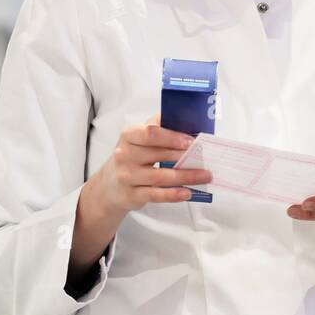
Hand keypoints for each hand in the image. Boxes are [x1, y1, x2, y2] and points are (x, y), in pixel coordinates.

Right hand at [91, 113, 212, 215]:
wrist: (109, 185)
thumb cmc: (131, 156)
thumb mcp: (138, 138)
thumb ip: (158, 127)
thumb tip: (186, 120)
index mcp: (129, 135)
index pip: (150, 133)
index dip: (172, 136)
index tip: (191, 140)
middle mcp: (125, 155)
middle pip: (158, 154)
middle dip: (184, 156)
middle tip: (205, 158)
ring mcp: (127, 176)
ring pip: (160, 176)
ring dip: (186, 176)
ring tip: (204, 175)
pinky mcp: (131, 195)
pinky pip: (156, 195)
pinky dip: (173, 194)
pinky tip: (187, 192)